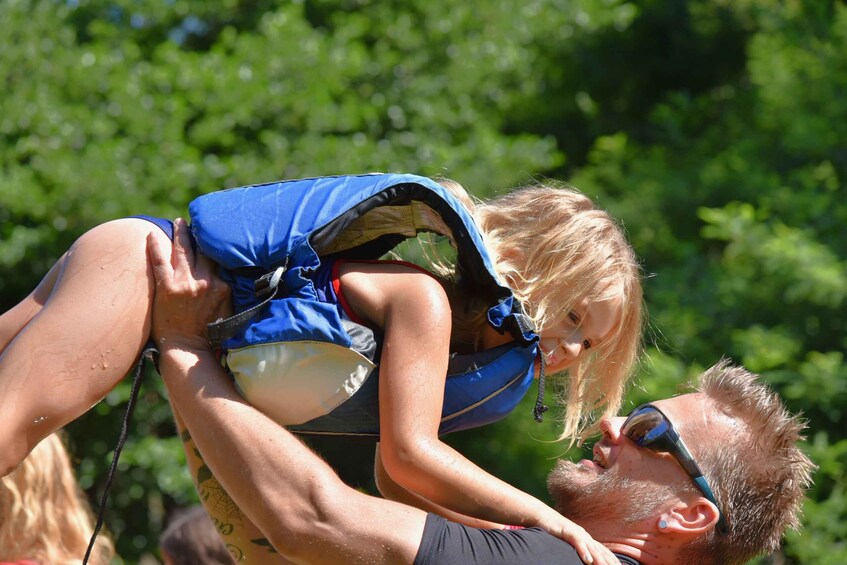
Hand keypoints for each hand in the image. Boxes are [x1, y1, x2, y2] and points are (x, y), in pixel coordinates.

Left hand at [147, 218, 230, 351]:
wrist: (188, 349)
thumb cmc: (209, 335)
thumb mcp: (228, 311)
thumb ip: (229, 292)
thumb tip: (230, 277)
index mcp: (222, 286)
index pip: (220, 259)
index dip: (215, 247)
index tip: (214, 237)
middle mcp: (206, 281)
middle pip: (203, 250)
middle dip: (200, 234)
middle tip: (197, 223)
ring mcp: (185, 282)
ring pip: (183, 250)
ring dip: (181, 233)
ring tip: (179, 223)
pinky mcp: (166, 287)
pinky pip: (160, 260)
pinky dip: (155, 245)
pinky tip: (150, 233)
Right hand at [536, 511, 617, 564]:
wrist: (543, 516)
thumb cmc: (556, 531)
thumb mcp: (571, 541)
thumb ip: (580, 548)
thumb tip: (587, 559)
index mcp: (587, 539)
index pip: (604, 551)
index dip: (613, 560)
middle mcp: (585, 536)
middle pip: (601, 551)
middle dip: (611, 562)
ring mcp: (577, 533)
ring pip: (592, 548)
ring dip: (600, 560)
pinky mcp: (567, 532)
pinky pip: (577, 542)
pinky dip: (584, 551)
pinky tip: (588, 560)